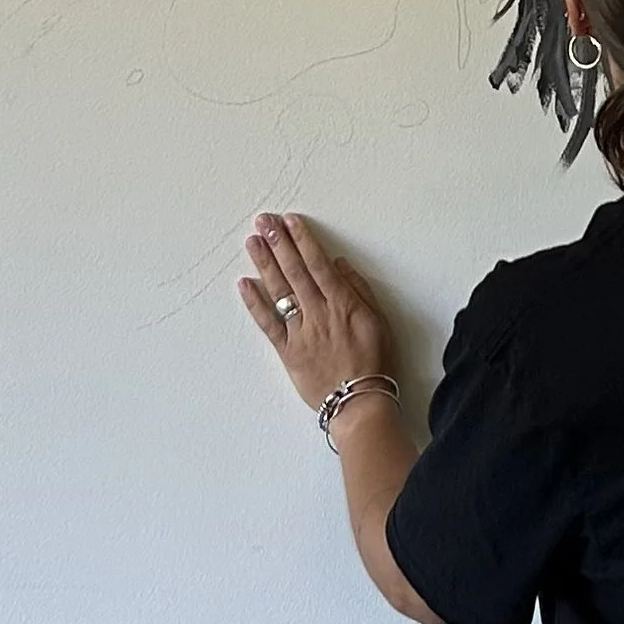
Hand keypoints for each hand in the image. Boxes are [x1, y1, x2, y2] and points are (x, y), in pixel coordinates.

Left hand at [241, 211, 396, 410]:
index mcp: (342, 303)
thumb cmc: (374, 361)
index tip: (290, 221)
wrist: (359, 402)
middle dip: (279, 243)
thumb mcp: (379, 320)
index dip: (302, 240)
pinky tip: (244, 284)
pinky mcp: (287, 351)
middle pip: (295, 271)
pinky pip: (268, 324)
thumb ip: (358, 290)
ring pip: (279, 292)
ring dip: (265, 264)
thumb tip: (338, 265)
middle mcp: (318, 313)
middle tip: (264, 221)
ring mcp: (300, 331)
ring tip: (253, 242)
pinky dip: (254, 303)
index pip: (317, 264)